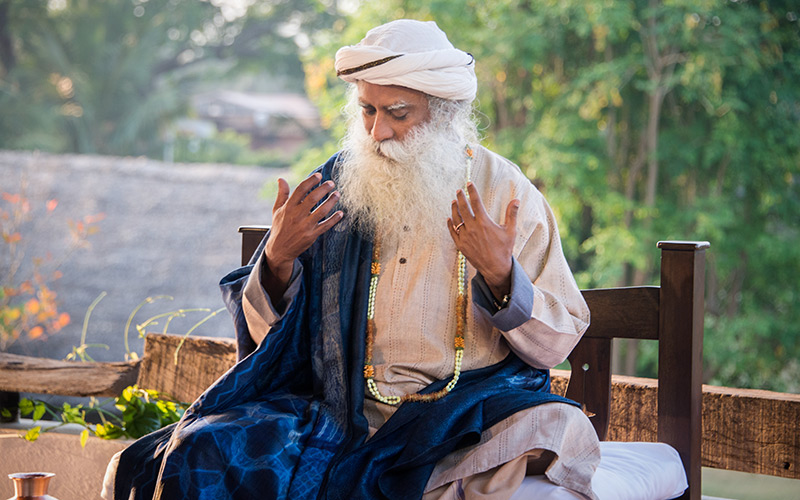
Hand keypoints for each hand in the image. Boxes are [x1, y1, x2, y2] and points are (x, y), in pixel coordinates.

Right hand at [264, 173, 342, 289]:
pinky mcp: (312, 235)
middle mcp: (297, 215)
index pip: (301, 190)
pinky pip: (326, 225)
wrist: (279, 249)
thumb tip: (281, 179)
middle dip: (324, 189)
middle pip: (313, 198)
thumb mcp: (277, 210)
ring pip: (322, 211)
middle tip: (331, 183)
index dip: (310, 181)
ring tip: (337, 194)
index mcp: (288, 207)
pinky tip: (341, 213)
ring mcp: (305, 226)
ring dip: (331, 201)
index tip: (319, 175)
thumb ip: (282, 194)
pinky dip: (334, 219)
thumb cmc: (279, 227)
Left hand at [447, 182, 518, 298]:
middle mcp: (473, 228)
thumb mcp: (510, 231)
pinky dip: (450, 224)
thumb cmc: (504, 249)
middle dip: (461, 197)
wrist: (495, 268)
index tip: (469, 183)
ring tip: (454, 202)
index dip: (472, 191)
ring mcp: (465, 237)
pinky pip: (452, 232)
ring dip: (454, 209)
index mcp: (484, 222)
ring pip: (456, 219)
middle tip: (459, 190)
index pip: (476, 202)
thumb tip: (516, 199)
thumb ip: (511, 214)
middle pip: (463, 208)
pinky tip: (449, 218)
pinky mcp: (461, 245)